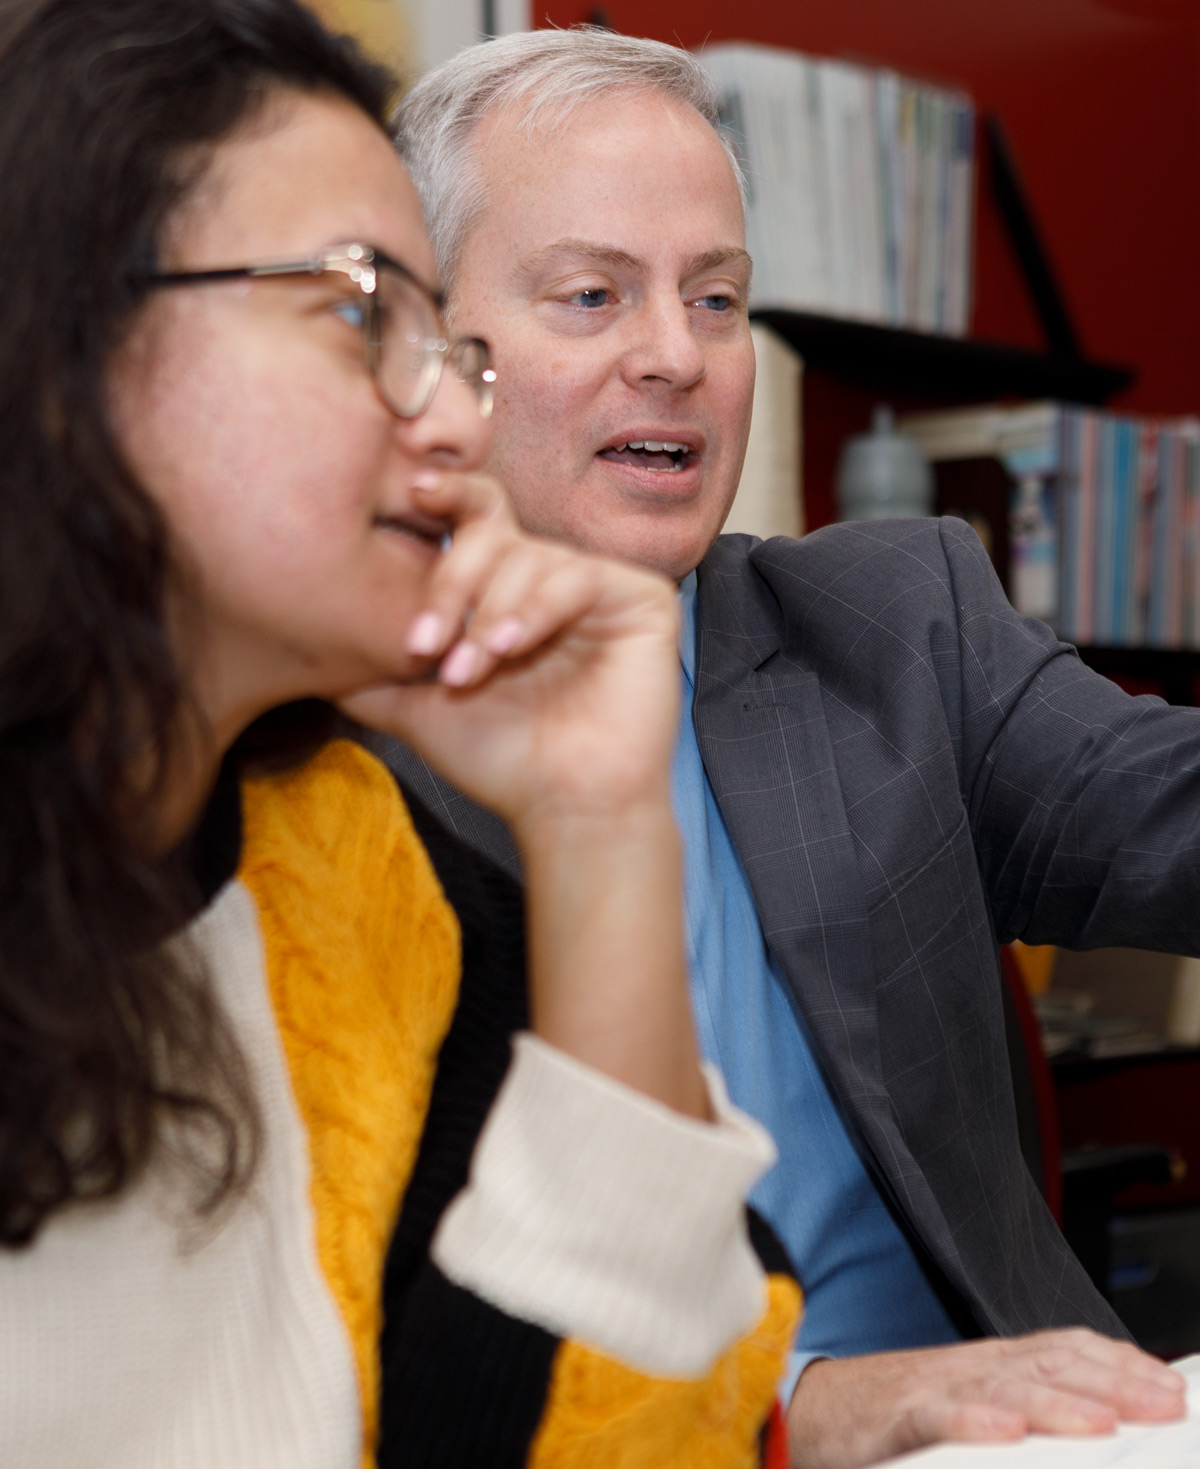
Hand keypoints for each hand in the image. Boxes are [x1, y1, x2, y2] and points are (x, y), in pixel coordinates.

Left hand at [342, 469, 703, 1116]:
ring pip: (531, 558)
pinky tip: (510, 649)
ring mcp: (598, 586)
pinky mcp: (641, 601)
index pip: (474, 523)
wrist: (565, 809)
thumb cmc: (501, 760)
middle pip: (495, 532)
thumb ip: (371, 670)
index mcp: (505, 589)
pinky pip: (579, 576)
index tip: (412, 491)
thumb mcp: (416, 707)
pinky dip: (535, 609)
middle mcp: (552, 577)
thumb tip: (308, 644)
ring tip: (468, 672)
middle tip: (423, 642)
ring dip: (487, 615)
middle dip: (451, 581)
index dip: (448, 497)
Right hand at [786, 1332, 1186, 1468]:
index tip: (1166, 1382)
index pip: (1062, 1348)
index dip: (1117, 1362)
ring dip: (1057, 1405)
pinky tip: (1006, 1433)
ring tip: (1104, 1422)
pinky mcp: (895, 1417)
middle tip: (1165, 1401)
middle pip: (1047, 1365)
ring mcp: (933, 1387)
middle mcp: (969, 1368)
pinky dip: (973, 1422)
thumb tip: (1090, 1427)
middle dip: (1112, 1383)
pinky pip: (938, 1416)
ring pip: (1002, 1389)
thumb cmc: (890, 1417)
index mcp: (989, 1365)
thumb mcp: (966, 1408)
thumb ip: (1017, 1412)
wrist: (810, 1411)